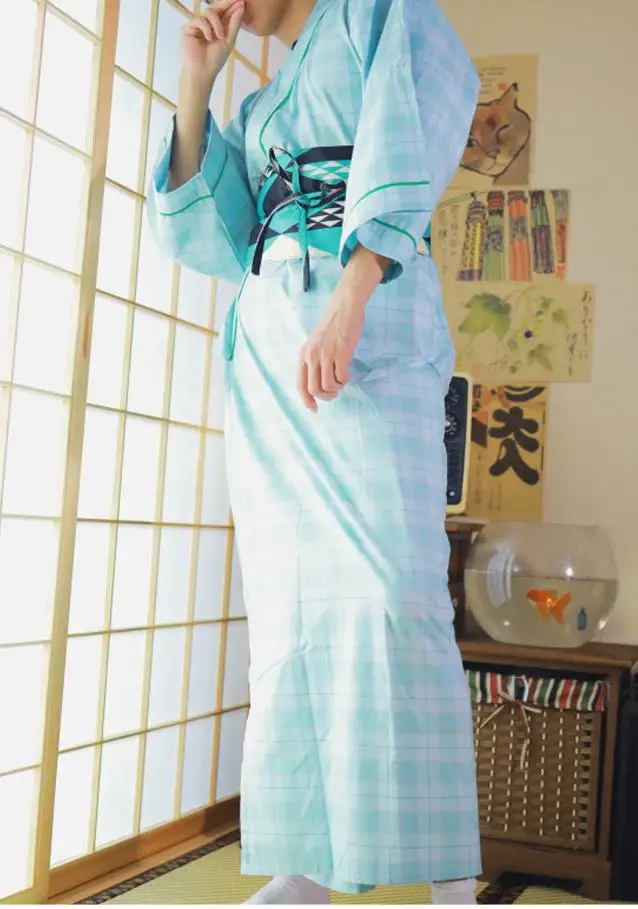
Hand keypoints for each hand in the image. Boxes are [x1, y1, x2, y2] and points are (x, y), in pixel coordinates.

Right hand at [181, 0, 244, 87]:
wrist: (202, 72)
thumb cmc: (215, 60)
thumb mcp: (228, 41)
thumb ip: (234, 24)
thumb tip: (241, 7)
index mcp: (217, 27)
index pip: (224, 12)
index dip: (232, 5)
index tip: (242, 1)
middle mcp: (207, 24)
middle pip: (216, 7)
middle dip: (226, 4)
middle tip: (236, 0)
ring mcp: (197, 25)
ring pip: (208, 12)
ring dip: (217, 23)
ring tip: (220, 36)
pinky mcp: (188, 28)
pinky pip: (199, 20)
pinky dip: (206, 28)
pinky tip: (209, 38)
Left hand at [298, 294, 365, 412]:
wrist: (344, 308)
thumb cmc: (332, 325)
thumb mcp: (316, 343)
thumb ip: (315, 360)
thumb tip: (320, 382)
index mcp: (304, 354)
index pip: (300, 384)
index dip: (306, 400)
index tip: (314, 409)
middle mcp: (312, 356)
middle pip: (314, 389)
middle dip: (326, 396)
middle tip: (334, 393)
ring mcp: (326, 355)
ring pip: (328, 385)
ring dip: (337, 388)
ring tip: (342, 381)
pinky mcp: (341, 353)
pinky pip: (342, 377)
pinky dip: (346, 379)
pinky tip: (347, 373)